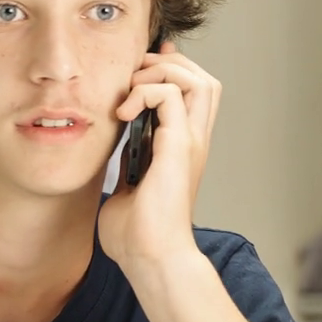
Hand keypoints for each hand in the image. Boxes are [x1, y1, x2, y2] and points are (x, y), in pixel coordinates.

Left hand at [97, 41, 220, 269]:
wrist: (150, 258)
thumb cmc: (137, 235)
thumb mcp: (129, 185)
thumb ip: (129, 161)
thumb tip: (117, 145)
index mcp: (184, 149)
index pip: (194, 94)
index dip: (171, 72)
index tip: (139, 72)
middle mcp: (194, 141)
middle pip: (204, 79)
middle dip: (169, 64)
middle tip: (135, 77)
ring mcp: (190, 142)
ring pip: (197, 79)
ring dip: (161, 72)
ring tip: (132, 90)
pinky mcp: (178, 146)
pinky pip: (170, 94)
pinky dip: (144, 92)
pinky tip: (123, 114)